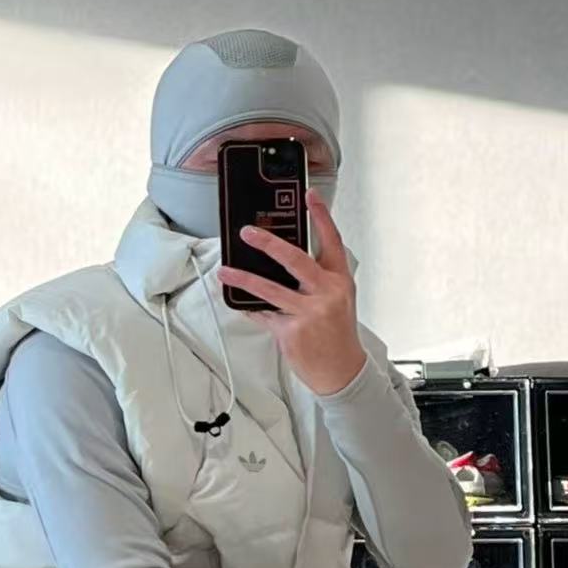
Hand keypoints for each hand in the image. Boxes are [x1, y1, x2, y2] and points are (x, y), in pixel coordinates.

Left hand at [217, 190, 367, 395]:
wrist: (342, 372)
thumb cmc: (337, 334)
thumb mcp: (337, 300)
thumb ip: (316, 279)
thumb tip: (282, 260)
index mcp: (339, 280)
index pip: (332, 241)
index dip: (321, 215)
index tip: (309, 195)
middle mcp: (326, 293)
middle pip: (295, 260)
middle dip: (268, 243)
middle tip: (248, 233)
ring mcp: (308, 313)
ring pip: (270, 289)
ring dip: (243, 278)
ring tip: (225, 271)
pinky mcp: (291, 332)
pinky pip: (264, 314)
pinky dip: (250, 307)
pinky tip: (238, 300)